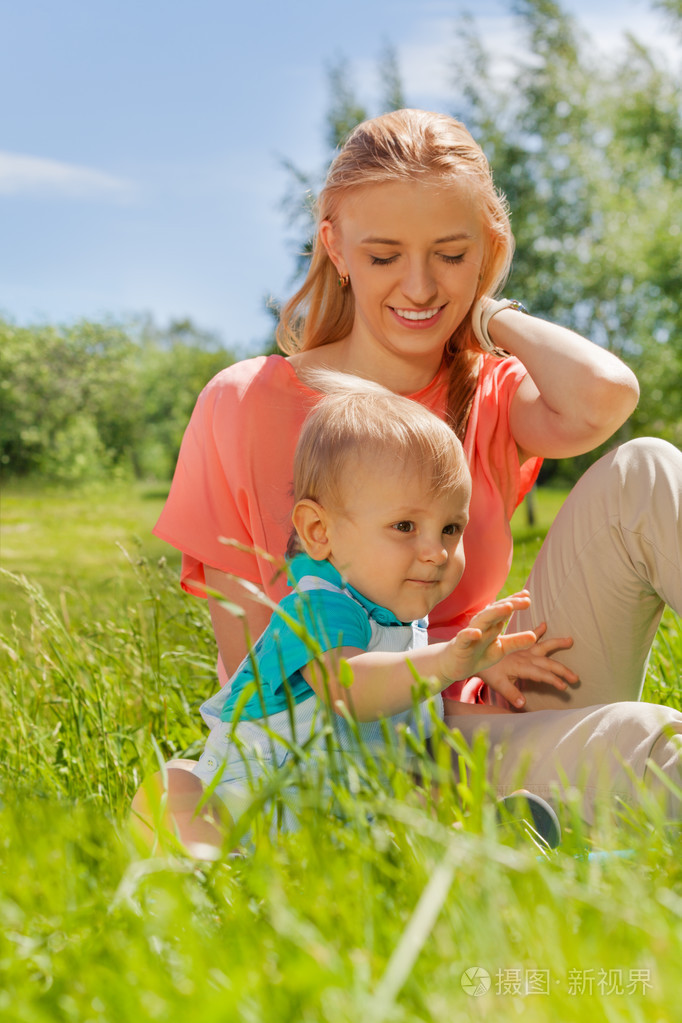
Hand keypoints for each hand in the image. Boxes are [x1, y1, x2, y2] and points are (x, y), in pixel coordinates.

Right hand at [438, 592, 536, 706]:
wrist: (455, 665)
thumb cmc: (479, 653)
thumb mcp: (501, 649)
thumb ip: (516, 641)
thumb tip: (534, 636)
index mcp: (492, 624)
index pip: (504, 609)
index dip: (515, 601)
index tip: (528, 595)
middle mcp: (482, 625)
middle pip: (496, 611)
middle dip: (510, 604)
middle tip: (525, 600)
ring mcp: (470, 633)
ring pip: (482, 620)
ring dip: (494, 613)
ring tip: (508, 607)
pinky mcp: (460, 645)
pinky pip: (464, 637)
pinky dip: (470, 634)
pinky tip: (478, 633)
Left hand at [478, 622, 577, 708]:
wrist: (474, 657)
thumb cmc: (488, 672)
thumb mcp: (498, 685)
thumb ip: (511, 694)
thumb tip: (523, 704)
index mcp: (521, 666)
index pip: (541, 674)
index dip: (553, 680)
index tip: (565, 686)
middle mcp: (524, 657)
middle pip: (547, 662)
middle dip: (562, 670)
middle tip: (576, 677)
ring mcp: (523, 650)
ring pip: (543, 646)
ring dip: (556, 643)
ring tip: (570, 640)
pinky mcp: (519, 645)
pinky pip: (530, 637)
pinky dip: (537, 630)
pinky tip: (544, 624)